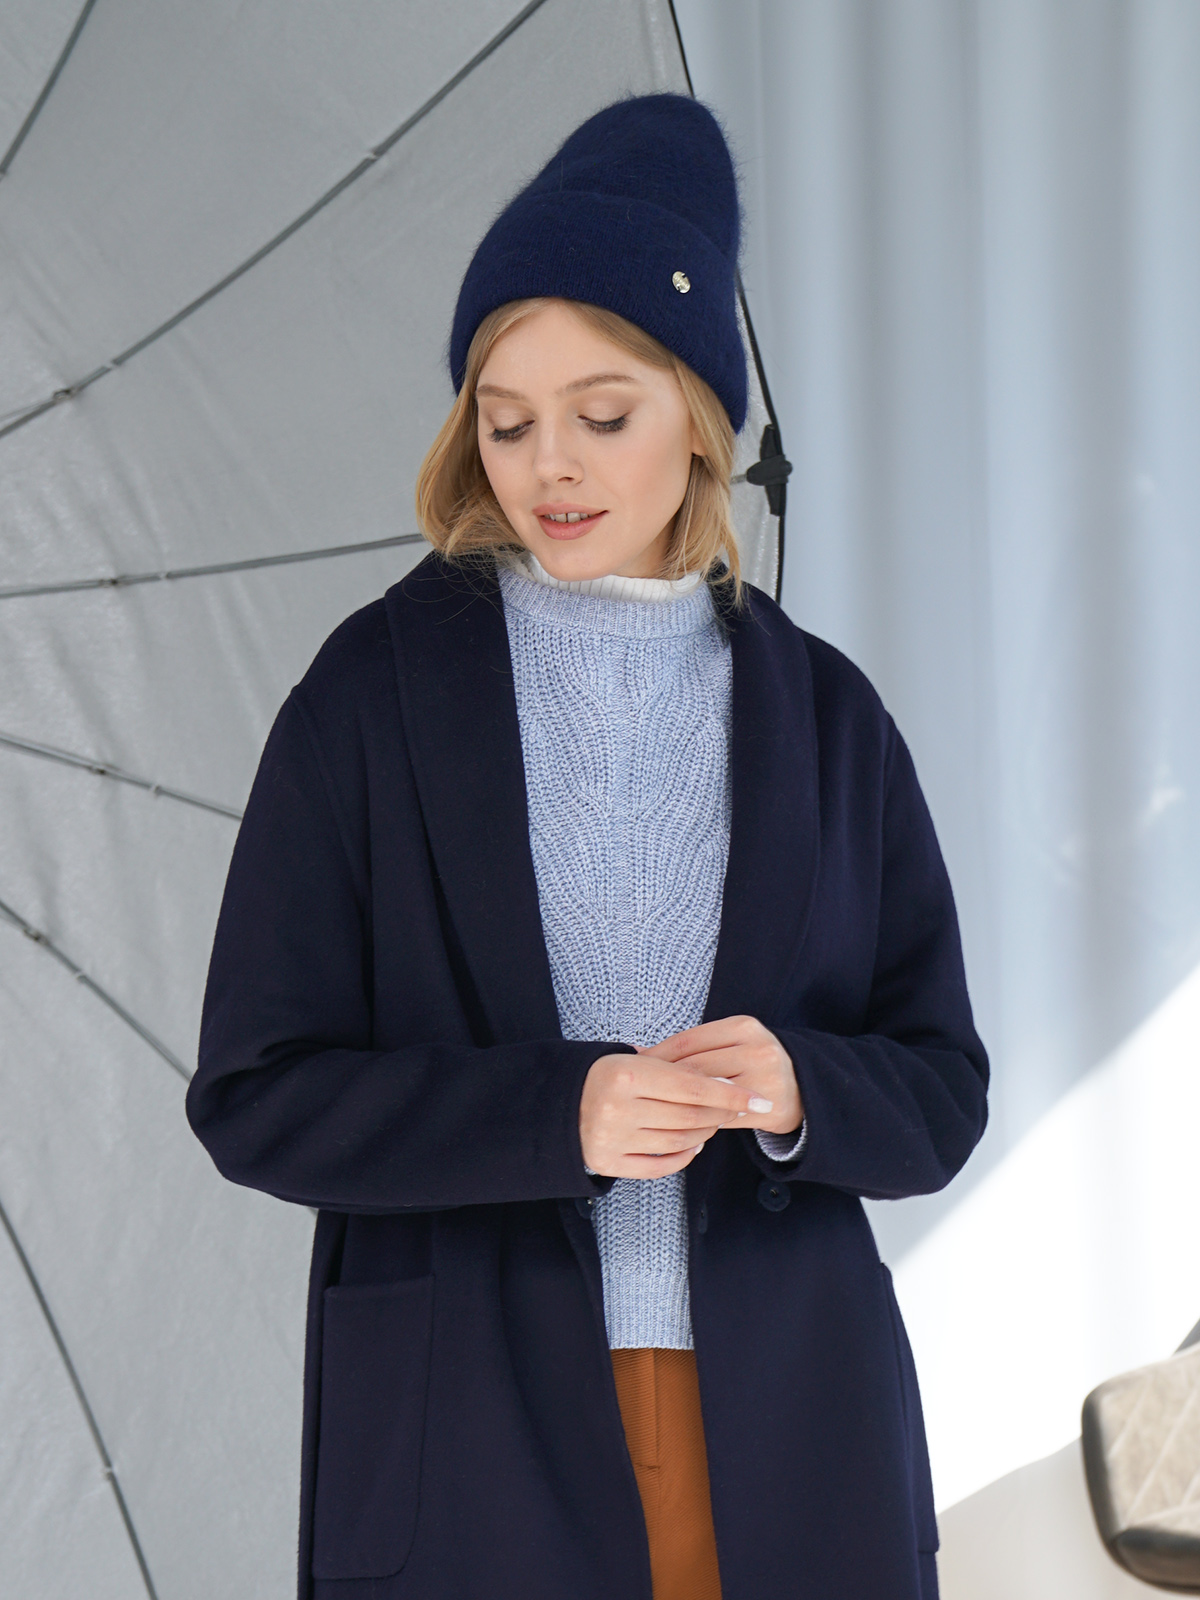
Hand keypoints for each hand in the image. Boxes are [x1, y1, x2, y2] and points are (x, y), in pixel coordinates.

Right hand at [580, 1052, 772, 1178]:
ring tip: (714, 1122)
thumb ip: (674, 1068)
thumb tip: (724, 1079)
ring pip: (679, 1142)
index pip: (693, 1086)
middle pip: (690, 1116)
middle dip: (722, 1113)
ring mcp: (612, 1138)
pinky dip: (684, 1156)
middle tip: (739, 1109)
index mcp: (626, 1073)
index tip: (758, 1099)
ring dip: (705, 1132)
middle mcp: (618, 1107)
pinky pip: (659, 1165)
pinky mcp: (608, 1162)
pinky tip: (694, 1143)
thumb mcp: (632, 1059)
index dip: (730, 1093)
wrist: (557, 1102)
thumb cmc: (603, 1075)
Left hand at [636, 1015, 802, 1137]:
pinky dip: (699, 1119)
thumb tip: (638, 1053)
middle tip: (639, 1094)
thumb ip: (693, 1047)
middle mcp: (757, 1049)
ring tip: (656, 1108)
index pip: (688, 1041)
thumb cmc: (753, 1062)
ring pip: (707, 1094)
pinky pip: (722, 1116)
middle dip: (663, 1082)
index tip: (635, 1069)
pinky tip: (682, 1122)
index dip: (657, 1056)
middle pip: (695, 1068)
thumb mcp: (730, 1043)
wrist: (804, 1086)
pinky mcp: (769, 1108)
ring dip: (679, 1104)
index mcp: (743, 1027)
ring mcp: (765, 1079)